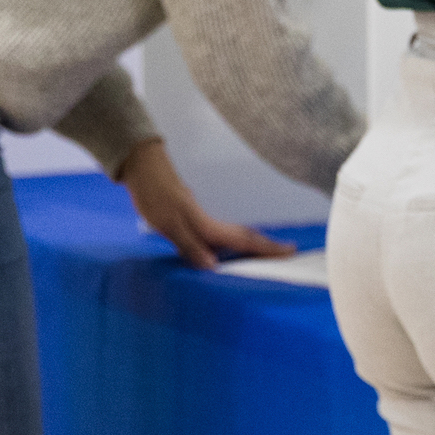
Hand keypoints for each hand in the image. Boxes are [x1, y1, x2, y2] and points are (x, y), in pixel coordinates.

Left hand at [115, 139, 291, 270]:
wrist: (143, 168)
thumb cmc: (152, 194)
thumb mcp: (167, 222)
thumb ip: (190, 245)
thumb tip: (213, 266)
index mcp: (205, 225)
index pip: (242, 240)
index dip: (266, 248)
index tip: (291, 251)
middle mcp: (208, 222)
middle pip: (244, 236)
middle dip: (267, 246)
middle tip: (289, 253)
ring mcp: (202, 218)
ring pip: (234, 234)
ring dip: (253, 244)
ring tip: (269, 253)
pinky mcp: (193, 217)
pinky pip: (221, 234)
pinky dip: (234, 241)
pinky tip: (229, 248)